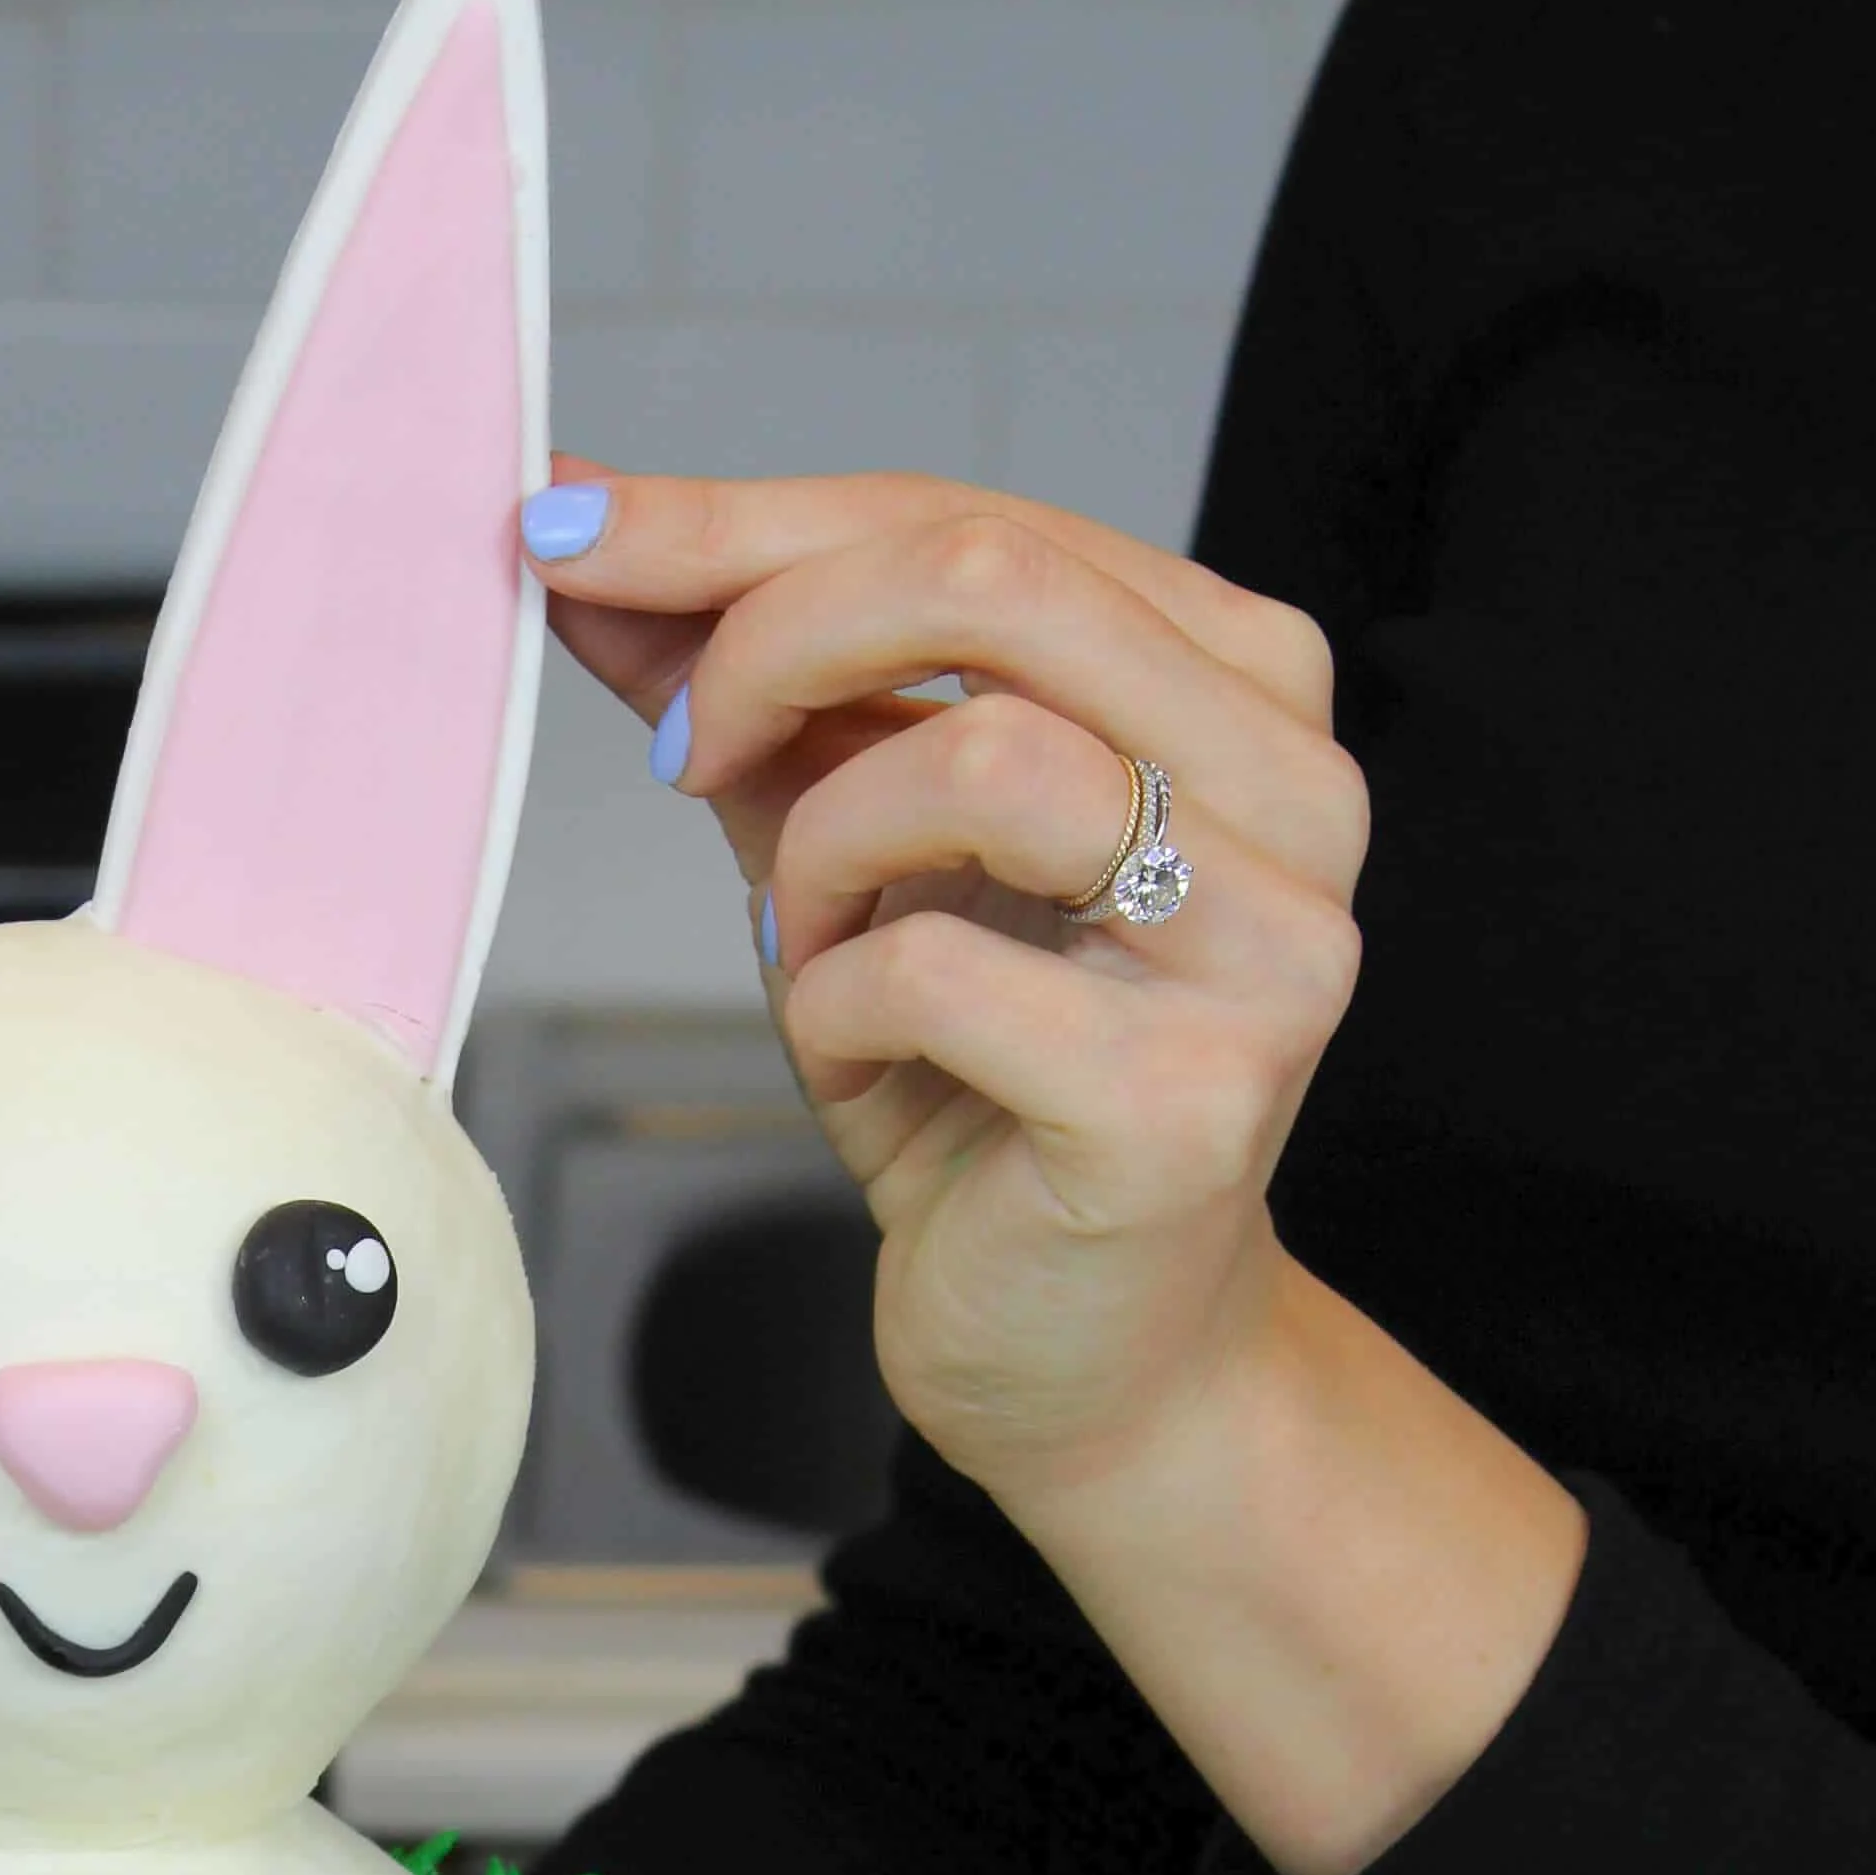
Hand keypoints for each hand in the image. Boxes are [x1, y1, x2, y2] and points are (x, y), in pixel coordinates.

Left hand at [522, 467, 1584, 1874]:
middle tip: (678, 748)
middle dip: (770, 638)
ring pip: (984, 757)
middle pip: (996, 586)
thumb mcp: (849, 856)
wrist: (1078, 1355)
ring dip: (823, 846)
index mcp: (1241, 689)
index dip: (753, 520)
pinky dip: (834, 1004)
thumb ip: (753, 696)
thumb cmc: (973, 1090)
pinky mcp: (1188, 1103)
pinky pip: (935, 969)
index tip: (580, 531)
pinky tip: (858, 1058)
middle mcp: (1295, 793)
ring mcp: (1265, 951)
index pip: (985, 528)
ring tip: (808, 942)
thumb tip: (587, 534)